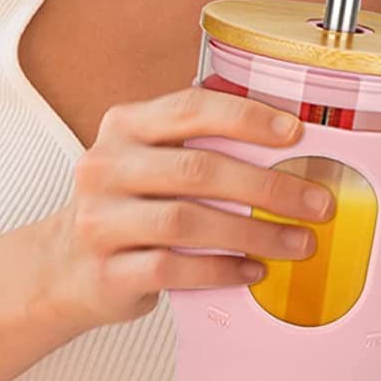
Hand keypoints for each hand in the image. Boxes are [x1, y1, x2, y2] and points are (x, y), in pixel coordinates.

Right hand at [42, 86, 336, 330]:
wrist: (64, 268)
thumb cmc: (126, 208)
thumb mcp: (149, 160)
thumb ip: (199, 143)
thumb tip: (288, 139)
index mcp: (124, 127)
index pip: (190, 109)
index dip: (246, 118)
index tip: (295, 132)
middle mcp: (106, 167)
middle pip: (197, 169)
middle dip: (268, 185)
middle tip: (316, 202)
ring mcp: (100, 220)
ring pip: (187, 221)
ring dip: (254, 232)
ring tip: (298, 243)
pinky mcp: (106, 271)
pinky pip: (173, 268)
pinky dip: (221, 270)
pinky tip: (253, 271)